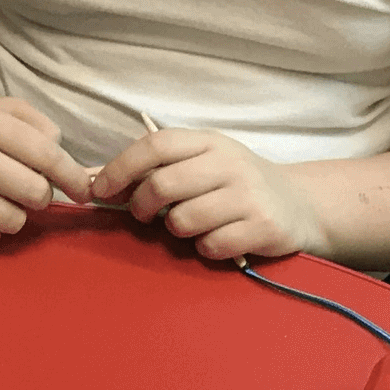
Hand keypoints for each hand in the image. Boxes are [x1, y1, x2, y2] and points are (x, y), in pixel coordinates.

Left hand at [91, 128, 322, 260]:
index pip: (155, 145)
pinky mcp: (263, 227)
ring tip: (193, 224)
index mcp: (208, 141)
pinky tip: (219, 238)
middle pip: (162, 185)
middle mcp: (229, 163)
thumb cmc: (235, 183)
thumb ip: (153, 168)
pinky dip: (206, 248)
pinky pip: (211, 245)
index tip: (99, 190)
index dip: (120, 167)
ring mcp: (249, 195)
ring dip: (177, 231)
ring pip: (183, 221)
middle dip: (142, 206)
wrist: (300, 204)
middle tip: (144, 216)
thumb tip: (88, 178)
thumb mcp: (200, 163)